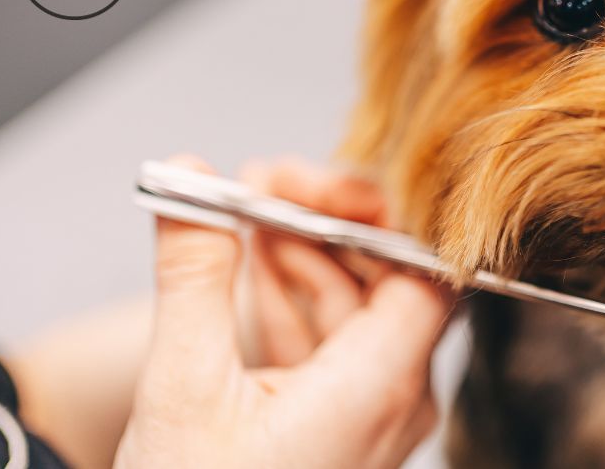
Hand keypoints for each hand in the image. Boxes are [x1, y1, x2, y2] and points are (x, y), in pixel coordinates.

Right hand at [115, 155, 452, 468]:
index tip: (310, 183)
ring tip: (246, 217)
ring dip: (307, 257)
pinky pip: (335, 346)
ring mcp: (372, 416)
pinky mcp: (342, 426)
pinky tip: (252, 272)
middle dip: (328, 225)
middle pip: (393, 279)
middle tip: (263, 187)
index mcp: (381, 389)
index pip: (422, 268)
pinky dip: (297, 302)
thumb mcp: (182, 386)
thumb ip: (194, 274)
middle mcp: (396, 402)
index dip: (374, 212)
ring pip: (360, 309)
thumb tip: (190, 179)